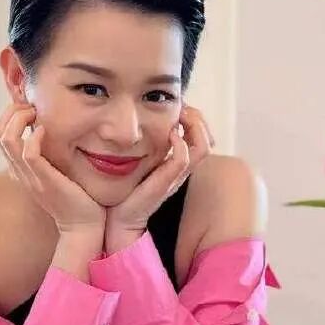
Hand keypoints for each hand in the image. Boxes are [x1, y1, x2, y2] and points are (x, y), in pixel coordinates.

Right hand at [0, 103, 105, 239]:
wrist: (84, 228)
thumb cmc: (77, 200)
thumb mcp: (59, 173)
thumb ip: (54, 157)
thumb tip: (61, 137)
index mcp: (23, 169)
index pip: (1, 136)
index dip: (10, 116)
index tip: (30, 107)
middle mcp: (22, 172)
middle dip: (12, 112)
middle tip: (32, 106)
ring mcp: (31, 177)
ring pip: (8, 140)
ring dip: (20, 118)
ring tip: (36, 113)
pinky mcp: (45, 181)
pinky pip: (29, 154)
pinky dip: (34, 137)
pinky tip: (46, 130)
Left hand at [104, 104, 214, 252]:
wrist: (117, 219)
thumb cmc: (124, 189)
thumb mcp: (136, 160)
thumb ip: (141, 143)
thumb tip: (134, 119)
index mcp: (176, 161)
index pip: (200, 135)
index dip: (195, 117)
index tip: (179, 104)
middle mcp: (181, 168)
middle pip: (207, 139)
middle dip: (198, 118)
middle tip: (182, 107)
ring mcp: (175, 176)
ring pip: (202, 147)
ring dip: (195, 126)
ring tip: (180, 115)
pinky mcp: (166, 183)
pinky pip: (183, 160)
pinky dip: (180, 144)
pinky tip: (170, 134)